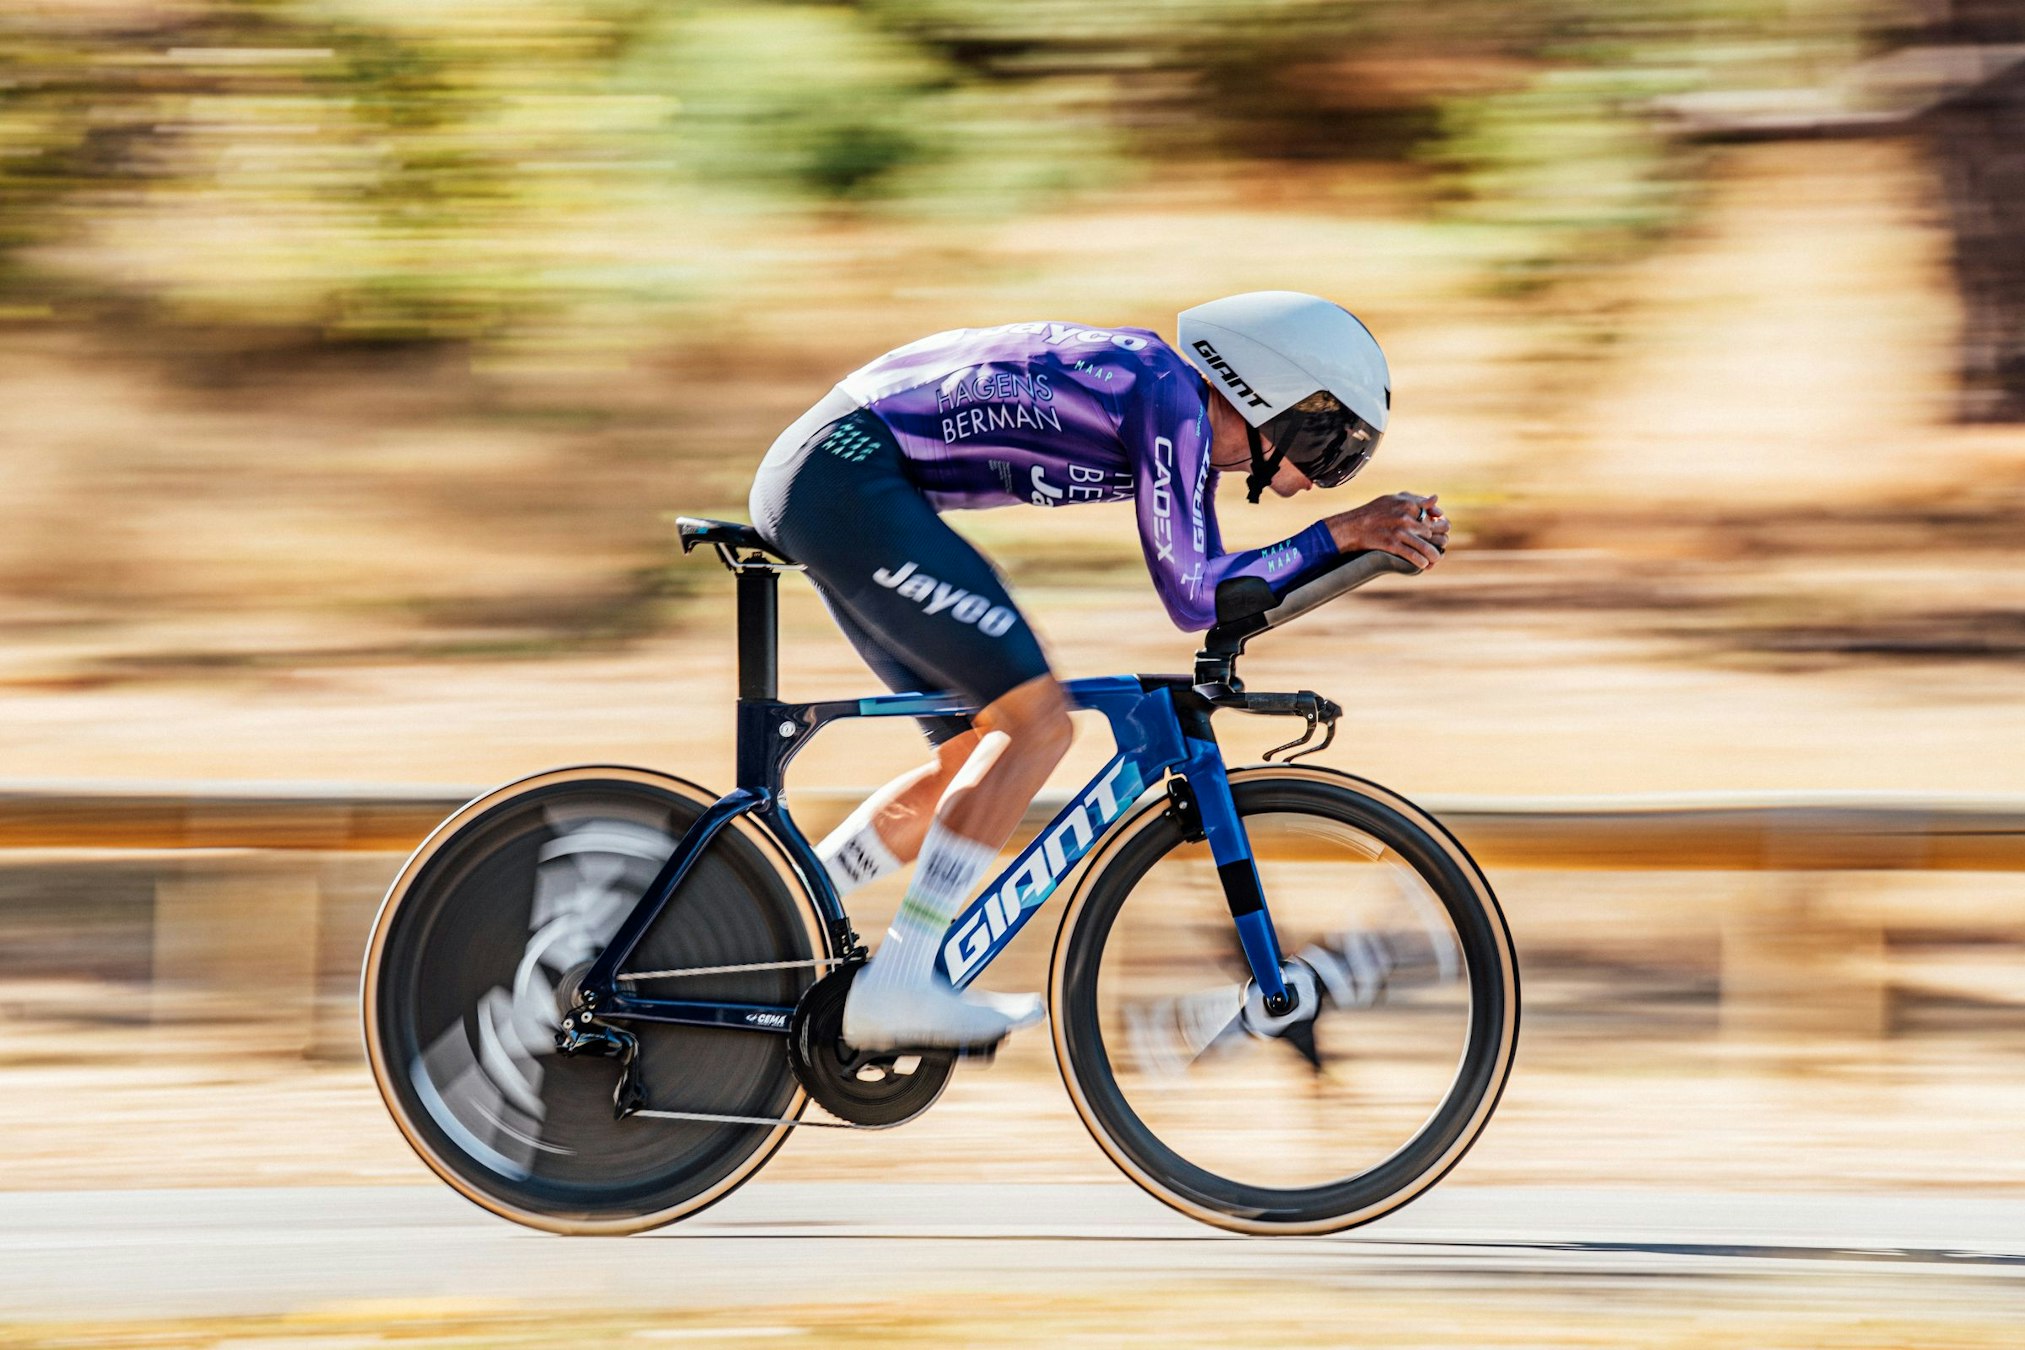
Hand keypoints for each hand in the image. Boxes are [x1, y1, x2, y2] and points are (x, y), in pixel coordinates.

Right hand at [1322, 493, 1448, 569]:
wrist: (1352, 526)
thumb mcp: (1394, 499)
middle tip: (1439, 548)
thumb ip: (1416, 498)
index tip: (1441, 532)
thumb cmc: (1373, 511)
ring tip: (1434, 559)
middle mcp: (1406, 516)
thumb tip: (1436, 498)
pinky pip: (1413, 555)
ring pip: (1425, 546)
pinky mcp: (1392, 544)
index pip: (1434, 517)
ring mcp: (1399, 531)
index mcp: (1408, 504)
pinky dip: (1421, 562)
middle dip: (1436, 542)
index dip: (1440, 527)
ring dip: (1433, 555)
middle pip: (1431, 533)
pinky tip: (1423, 564)